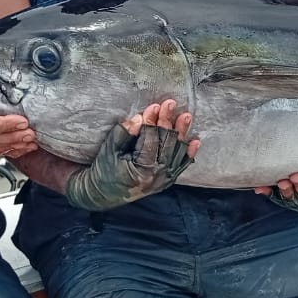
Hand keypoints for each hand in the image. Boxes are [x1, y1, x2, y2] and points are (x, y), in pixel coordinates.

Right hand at [64, 99, 198, 211]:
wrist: (103, 194)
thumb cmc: (103, 170)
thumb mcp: (109, 149)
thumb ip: (124, 133)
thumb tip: (140, 118)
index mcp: (141, 169)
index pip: (150, 139)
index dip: (152, 121)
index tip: (153, 106)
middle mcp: (157, 176)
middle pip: (166, 143)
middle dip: (167, 121)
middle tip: (170, 103)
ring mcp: (164, 179)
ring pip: (177, 151)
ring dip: (181, 132)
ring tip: (185, 115)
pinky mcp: (166, 180)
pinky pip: (181, 165)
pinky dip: (188, 153)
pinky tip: (194, 140)